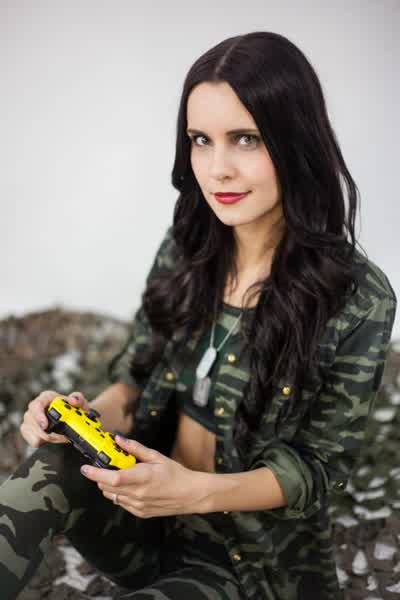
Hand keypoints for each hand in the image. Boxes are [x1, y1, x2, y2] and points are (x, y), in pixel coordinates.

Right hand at [19, 390, 88, 447]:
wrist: (74, 419)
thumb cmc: (74, 409)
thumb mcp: (80, 402)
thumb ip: (78, 399)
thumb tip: (73, 400)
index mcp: (46, 397)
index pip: (37, 405)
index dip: (39, 416)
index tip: (45, 425)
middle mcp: (35, 407)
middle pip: (32, 421)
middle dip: (45, 431)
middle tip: (59, 436)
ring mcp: (30, 419)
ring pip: (32, 432)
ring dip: (48, 437)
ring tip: (60, 436)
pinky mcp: (29, 430)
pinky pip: (32, 440)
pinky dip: (43, 442)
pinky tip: (52, 438)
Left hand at [80, 436, 209, 517]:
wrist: (190, 494)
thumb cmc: (176, 474)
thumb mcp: (156, 457)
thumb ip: (135, 449)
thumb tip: (119, 440)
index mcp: (143, 477)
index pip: (112, 478)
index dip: (96, 474)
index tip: (86, 468)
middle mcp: (138, 494)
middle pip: (107, 488)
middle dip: (100, 477)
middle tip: (103, 466)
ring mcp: (138, 505)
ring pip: (112, 496)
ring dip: (109, 485)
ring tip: (120, 475)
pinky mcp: (140, 512)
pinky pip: (121, 503)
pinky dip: (119, 494)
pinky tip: (129, 486)